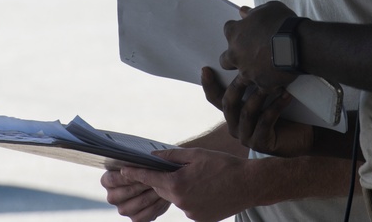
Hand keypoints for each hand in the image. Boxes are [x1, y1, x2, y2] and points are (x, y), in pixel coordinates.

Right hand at [101, 169, 170, 221]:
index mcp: (107, 181)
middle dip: (142, 184)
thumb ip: (137, 162)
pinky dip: (157, 205)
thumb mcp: (139, 162)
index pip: (112, 179)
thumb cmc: (145, 168)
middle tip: (155, 176)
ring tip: (162, 184)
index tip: (139, 171)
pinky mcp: (135, 218)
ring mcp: (123, 209)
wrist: (158, 181)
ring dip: (152, 193)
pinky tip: (163, 196)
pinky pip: (146, 214)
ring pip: (139, 202)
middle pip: (125, 192)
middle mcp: (112, 197)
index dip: (126, 176)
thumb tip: (142, 159)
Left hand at [120, 148, 253, 221]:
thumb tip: (154, 157)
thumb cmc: (223, 165)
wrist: (249, 184)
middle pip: (162, 189)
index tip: (123, 170)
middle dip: (164, 179)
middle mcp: (181, 202)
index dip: (135, 173)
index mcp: (177, 184)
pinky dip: (192, 197)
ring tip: (200, 178)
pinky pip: (188, 206)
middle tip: (175, 168)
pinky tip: (207, 189)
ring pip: (176, 198)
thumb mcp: (196, 154)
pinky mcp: (200, 219)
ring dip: (180, 188)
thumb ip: (172, 157)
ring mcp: (190, 213)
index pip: (149, 178)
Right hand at [202, 69, 313, 157]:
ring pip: (247, 112)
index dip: (208, 85)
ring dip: (261, 95)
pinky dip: (276, 106)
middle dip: (238, 86)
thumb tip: (249, 58)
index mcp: (233, 114)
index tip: (206, 69)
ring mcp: (246, 137)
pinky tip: (286, 96)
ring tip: (274, 82)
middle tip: (248, 70)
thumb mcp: (265, 96)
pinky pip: (265, 121)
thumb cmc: (285, 113)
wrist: (303, 135)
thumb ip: (254, 84)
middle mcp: (235, 126)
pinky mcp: (260, 143)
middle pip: (228, 104)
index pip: (215, 99)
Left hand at [219, 1, 298, 92]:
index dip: (238, 31)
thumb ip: (253, 12)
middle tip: (247, 55)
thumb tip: (243, 11)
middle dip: (234, 58)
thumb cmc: (282, 21)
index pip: (228, 30)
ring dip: (248, 75)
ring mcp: (247, 71)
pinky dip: (267, 85)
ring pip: (238, 80)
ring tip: (259, 74)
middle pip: (225, 60)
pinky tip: (275, 81)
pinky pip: (261, 89)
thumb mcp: (268, 9)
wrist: (298, 42)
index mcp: (235, 33)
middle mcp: (236, 54)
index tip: (247, 31)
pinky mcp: (261, 84)